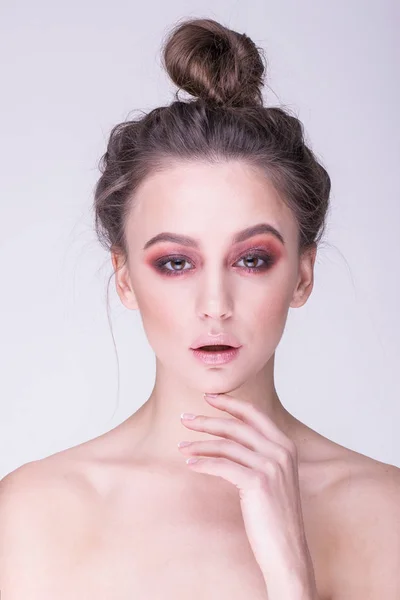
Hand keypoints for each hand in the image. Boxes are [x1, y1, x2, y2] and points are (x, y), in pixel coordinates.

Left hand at [178, 392, 318, 598]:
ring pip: (226, 445)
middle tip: (184, 417)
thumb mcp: (273, 478)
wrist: (287, 552)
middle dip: (207, 419)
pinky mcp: (258, 482)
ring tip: (181, 446)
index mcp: (286, 445)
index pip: (254, 414)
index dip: (230, 403)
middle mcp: (281, 451)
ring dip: (199, 443)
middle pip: (236, 426)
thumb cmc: (274, 516)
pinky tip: (190, 463)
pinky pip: (222, 465)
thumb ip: (258, 455)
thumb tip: (227, 438)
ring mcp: (271, 466)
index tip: (208, 397)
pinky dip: (203, 462)